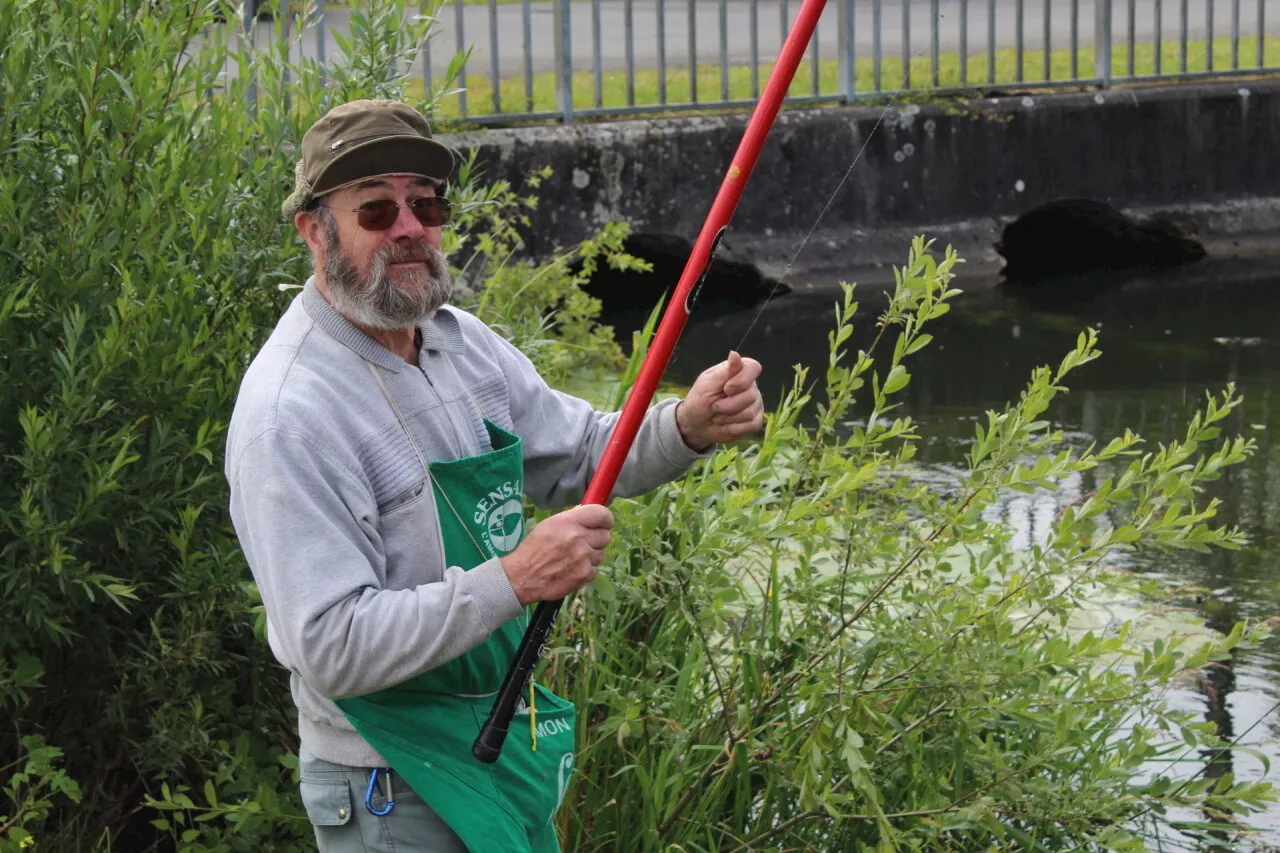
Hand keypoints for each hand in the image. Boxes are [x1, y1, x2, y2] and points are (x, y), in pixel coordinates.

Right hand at [499, 504, 613, 605]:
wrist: (523, 576)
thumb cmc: (534, 548)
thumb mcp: (549, 525)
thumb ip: (571, 519)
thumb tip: (588, 514)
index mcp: (569, 521)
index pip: (602, 514)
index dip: (606, 519)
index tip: (604, 524)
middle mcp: (578, 537)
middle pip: (606, 536)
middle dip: (597, 540)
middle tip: (584, 544)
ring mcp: (583, 557)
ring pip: (601, 554)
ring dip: (590, 557)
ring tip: (573, 559)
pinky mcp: (584, 574)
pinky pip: (594, 570)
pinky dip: (585, 571)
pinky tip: (571, 570)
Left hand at [675, 351, 764, 450]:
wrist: (695, 425)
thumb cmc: (699, 400)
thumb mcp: (707, 384)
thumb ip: (725, 371)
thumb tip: (734, 353)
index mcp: (739, 372)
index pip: (753, 368)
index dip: (741, 380)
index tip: (726, 389)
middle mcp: (750, 386)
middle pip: (751, 395)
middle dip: (728, 405)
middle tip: (714, 406)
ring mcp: (755, 404)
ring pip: (750, 412)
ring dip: (728, 418)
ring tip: (717, 415)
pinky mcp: (755, 420)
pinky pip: (753, 424)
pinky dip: (734, 427)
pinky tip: (725, 424)